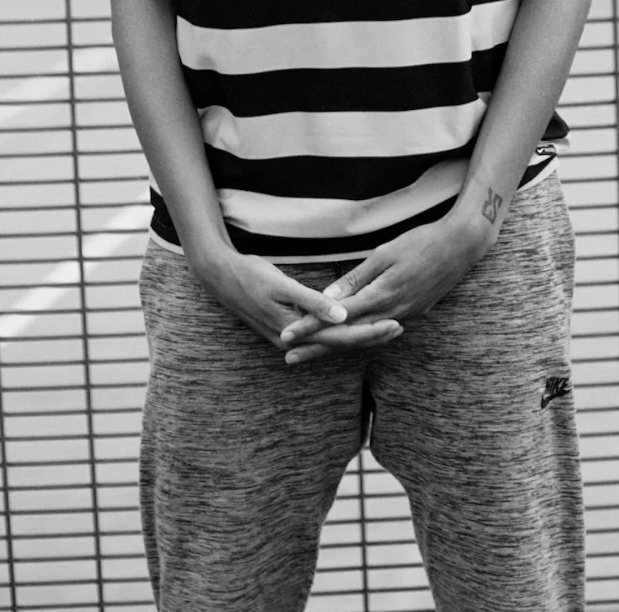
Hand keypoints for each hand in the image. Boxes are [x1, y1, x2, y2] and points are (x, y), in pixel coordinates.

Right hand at [192, 244, 404, 360]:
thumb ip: (312, 302)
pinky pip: (320, 336)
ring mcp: (288, 337)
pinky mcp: (286, 329)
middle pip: (339, 343)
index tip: (394, 324)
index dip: (370, 331)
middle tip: (399, 327)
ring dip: (357, 336)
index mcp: (294, 331)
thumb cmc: (250, 275)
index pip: (341, 337)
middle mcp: (293, 340)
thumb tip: (343, 317)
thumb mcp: (281, 285)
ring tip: (383, 329)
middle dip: (370, 336)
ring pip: (330, 341)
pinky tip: (351, 328)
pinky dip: (339, 333)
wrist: (219, 277)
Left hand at [278, 214, 491, 365]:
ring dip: (336, 346)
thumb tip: (328, 298)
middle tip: (289, 359)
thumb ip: (357, 277)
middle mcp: (391, 313)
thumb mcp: (385, 253)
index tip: (286, 337)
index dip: (309, 327)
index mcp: (381, 296)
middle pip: (347, 336)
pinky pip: (379, 332)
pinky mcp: (414, 312)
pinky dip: (359, 339)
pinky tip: (349, 341)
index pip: (337, 317)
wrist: (462, 246)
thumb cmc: (422, 241)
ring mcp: (404, 315)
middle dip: (316, 348)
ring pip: (363, 338)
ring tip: (311, 354)